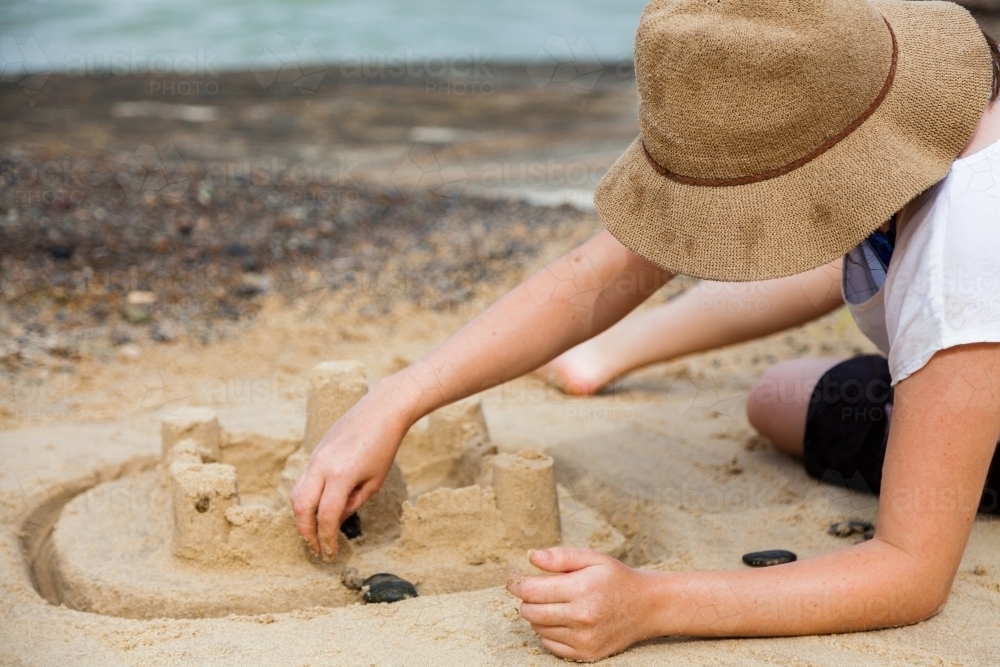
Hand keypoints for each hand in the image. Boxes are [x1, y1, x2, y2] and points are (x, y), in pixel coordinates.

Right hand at [289, 387, 407, 560]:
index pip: (326, 516)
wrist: (380, 411)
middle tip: (316, 549)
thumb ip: (353, 504)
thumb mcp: (374, 481)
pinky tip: (314, 510)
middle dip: (306, 533)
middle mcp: (322, 467)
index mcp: (341, 476)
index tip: (330, 554)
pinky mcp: (314, 453)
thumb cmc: (384, 446)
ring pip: (295, 494)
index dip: (327, 539)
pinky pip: (301, 481)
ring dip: (301, 517)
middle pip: (301, 508)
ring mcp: (315, 458)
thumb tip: (335, 521)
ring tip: (313, 533)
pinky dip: (303, 500)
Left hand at [506, 548, 664, 660]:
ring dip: (538, 614)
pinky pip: (549, 644)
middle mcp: (581, 617)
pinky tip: (562, 618)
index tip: (514, 578)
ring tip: (555, 602)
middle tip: (534, 588)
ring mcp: (583, 639)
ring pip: (537, 627)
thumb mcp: (592, 558)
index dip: (516, 583)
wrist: (647, 607)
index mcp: (581, 589)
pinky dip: (549, 631)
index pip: (530, 591)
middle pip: (529, 611)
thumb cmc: (616, 578)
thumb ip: (561, 557)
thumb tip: (531, 556)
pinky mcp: (585, 653)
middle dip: (526, 599)